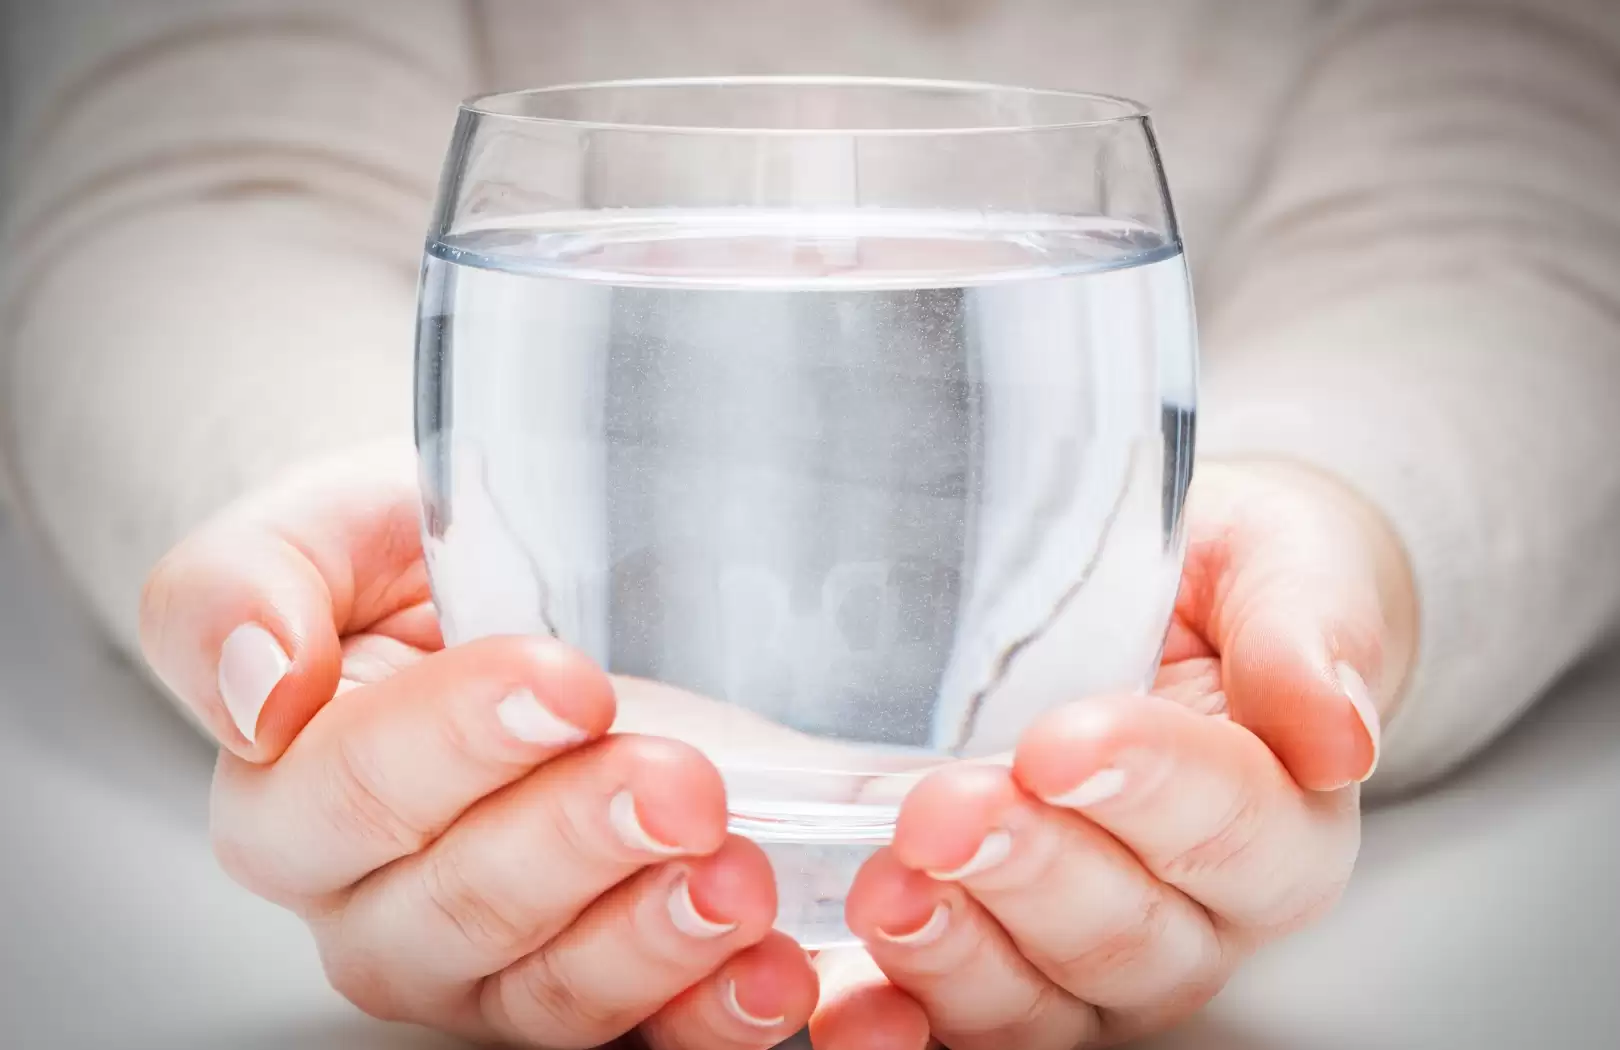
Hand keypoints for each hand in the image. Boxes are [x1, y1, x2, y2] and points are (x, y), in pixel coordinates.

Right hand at [139, 447, 817, 1048]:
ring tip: (737, 880)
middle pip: (461, 910)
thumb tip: (259, 686)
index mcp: (294, 796)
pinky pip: (647, 1037)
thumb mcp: (321, 530)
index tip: (566, 686)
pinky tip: (773, 973)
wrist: (514, 585)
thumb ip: (239, 589)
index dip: (459, 746)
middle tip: (678, 784)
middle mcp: (381, 905)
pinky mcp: (599, 991)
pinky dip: (715, 1015)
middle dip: (578, 845)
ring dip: (654, 944)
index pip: (353, 793)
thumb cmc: (414, 562)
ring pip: (551, 994)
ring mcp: (493, 967)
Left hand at [820, 461, 1417, 1048]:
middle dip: (1028, 871)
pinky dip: (892, 1014)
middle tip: (947, 810)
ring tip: (889, 887)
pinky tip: (844, 993)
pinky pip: (951, 1022)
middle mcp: (1195, 918)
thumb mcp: (1278, 565)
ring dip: (954, 951)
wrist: (1147, 609)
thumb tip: (1341, 734)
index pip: (1231, 825)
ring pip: (1037, 1000)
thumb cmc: (1217, 587)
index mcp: (1280, 822)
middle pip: (1125, 932)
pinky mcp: (995, 970)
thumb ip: (1307, 632)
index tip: (1060, 745)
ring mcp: (1089, 963)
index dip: (1145, 789)